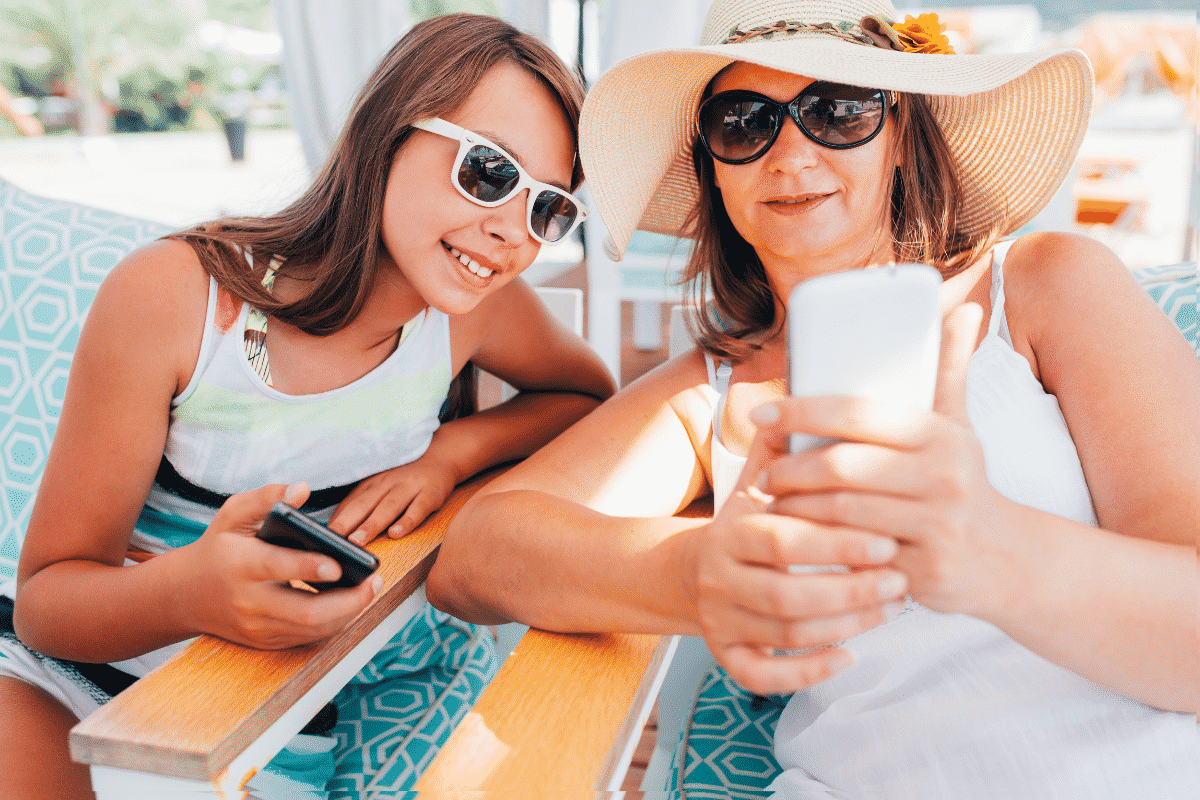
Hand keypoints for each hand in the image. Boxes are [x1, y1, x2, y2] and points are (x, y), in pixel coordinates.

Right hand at [177, 482, 382, 648]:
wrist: (186, 595)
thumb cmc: (219, 548)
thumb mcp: (233, 514)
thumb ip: (267, 497)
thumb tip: (302, 490)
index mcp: (240, 565)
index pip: (277, 567)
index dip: (309, 568)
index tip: (338, 564)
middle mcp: (249, 602)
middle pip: (305, 613)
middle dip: (347, 601)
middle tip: (374, 581)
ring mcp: (258, 627)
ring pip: (311, 630)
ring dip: (348, 613)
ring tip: (370, 588)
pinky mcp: (266, 641)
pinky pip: (307, 638)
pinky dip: (333, 622)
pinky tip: (350, 603)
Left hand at [327, 454, 457, 544]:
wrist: (441, 456)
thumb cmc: (405, 477)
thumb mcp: (380, 483)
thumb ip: (360, 502)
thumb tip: (333, 528)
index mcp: (372, 483)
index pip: (349, 503)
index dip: (335, 521)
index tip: (320, 538)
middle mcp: (388, 484)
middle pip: (364, 504)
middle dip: (347, 523)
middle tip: (332, 541)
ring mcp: (409, 488)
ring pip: (388, 507)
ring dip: (372, 524)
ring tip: (358, 542)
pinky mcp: (430, 494)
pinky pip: (418, 509)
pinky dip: (407, 521)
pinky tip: (396, 534)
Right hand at [684, 462, 908, 695]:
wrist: (690, 573)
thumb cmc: (744, 525)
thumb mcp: (754, 486)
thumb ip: (780, 450)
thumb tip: (798, 396)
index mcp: (730, 531)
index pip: (784, 538)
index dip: (837, 542)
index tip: (887, 538)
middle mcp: (718, 578)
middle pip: (786, 594)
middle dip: (850, 590)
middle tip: (898, 579)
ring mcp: (719, 620)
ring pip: (786, 634)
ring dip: (845, 626)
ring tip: (890, 607)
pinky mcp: (725, 655)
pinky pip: (763, 676)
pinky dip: (808, 672)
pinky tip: (848, 656)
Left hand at [756, 303, 1019, 619]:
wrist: (1007, 560)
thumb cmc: (963, 482)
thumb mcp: (959, 428)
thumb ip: (949, 370)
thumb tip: (963, 308)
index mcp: (940, 435)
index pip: (858, 413)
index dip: (802, 411)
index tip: (761, 414)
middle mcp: (942, 478)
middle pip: (844, 466)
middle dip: (791, 468)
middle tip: (761, 472)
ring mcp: (934, 527)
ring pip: (843, 513)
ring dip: (796, 506)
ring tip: (771, 500)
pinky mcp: (922, 570)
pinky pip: (853, 554)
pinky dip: (818, 544)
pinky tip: (796, 535)